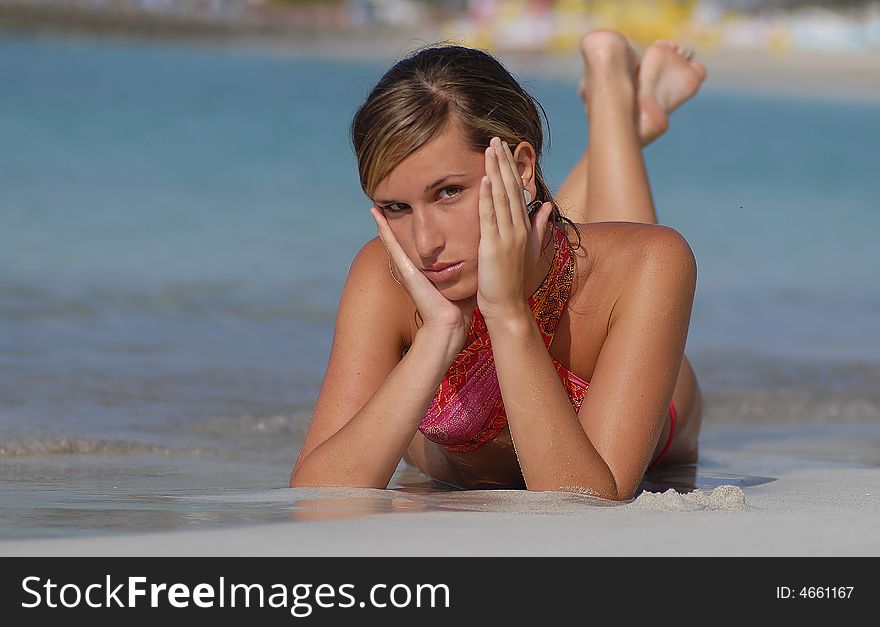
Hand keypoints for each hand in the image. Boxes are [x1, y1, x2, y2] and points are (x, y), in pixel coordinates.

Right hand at [370, 207, 474, 348]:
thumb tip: (482, 254)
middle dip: (394, 224)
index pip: (418, 245)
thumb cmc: (458, 305)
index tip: (411, 212)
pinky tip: (375, 214)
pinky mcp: (405, 269)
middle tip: (385, 205)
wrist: (449, 322)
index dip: (414, 229)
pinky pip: (392, 245)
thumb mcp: (463, 278)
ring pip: (392, 240)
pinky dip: (383, 229)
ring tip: (376, 205)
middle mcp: (413, 266)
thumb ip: (468, 266)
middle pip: (401, 241)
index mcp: (425, 268)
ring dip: (383, 223)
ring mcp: (406, 267)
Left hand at [477, 137, 552, 321]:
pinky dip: (488, 198)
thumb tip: (545, 206)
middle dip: (504, 163)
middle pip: (511, 189)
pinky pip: (490, 217)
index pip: (517, 191)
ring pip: (502, 198)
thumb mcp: (530, 250)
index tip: (505, 149)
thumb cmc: (514, 281)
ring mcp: (507, 237)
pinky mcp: (494, 247)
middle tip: (496, 139)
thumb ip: (538, 226)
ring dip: (496, 172)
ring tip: (490, 149)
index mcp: (524, 228)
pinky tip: (485, 180)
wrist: (508, 306)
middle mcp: (518, 229)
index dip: (511, 169)